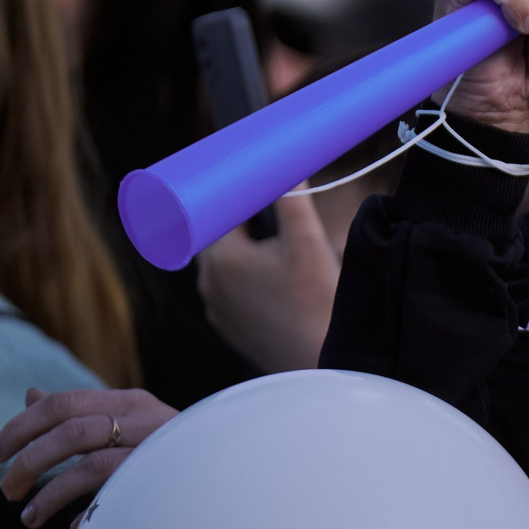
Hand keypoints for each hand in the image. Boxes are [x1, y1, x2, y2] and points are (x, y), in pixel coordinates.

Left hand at [0, 387, 175, 528]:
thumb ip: (80, 411)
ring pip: (88, 464)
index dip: (20, 427)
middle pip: (69, 431)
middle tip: (6, 489)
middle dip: (27, 461)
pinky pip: (114, 499)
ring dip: (48, 495)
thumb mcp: (127, 421)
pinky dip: (88, 516)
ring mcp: (155, 450)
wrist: (230, 471)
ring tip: (28, 518)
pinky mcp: (163, 483)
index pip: (61, 403)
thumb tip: (32, 395)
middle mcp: (142, 419)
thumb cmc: (170, 448)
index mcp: (127, 401)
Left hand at [198, 189, 338, 371]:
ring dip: (243, 249)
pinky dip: (244, 277)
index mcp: (221, 258)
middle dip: (240, 220)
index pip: (217, 210)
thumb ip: (293, 199)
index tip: (253, 183)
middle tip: (267, 208)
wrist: (321, 360)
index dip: (234, 194)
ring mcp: (216, 308)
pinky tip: (271, 276)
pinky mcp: (229, 327)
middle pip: (217, 236)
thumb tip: (289, 169)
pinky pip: (229, 289)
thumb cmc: (315, 300)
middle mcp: (208, 284)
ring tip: (273, 242)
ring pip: (223, 264)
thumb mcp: (307, 240)